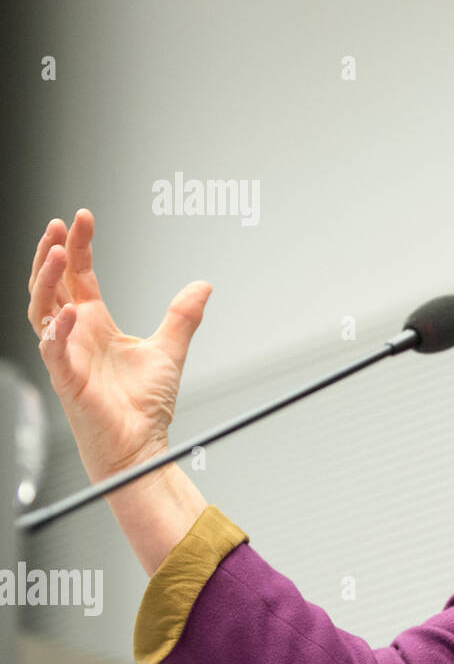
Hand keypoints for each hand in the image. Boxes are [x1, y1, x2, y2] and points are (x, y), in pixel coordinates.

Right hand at [26, 208, 212, 484]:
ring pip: (41, 310)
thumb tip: (203, 284)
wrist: (141, 446)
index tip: (82, 217)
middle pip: (51, 285)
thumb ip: (183, 315)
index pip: (78, 276)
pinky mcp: (68, 381)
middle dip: (52, 253)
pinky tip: (69, 312)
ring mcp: (67, 356)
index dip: (79, 246)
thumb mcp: (169, 349)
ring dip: (46, 280)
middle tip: (59, 224)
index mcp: (94, 324)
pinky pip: (53, 351)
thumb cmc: (144, 405)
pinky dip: (58, 331)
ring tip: (58, 251)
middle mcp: (75, 336)